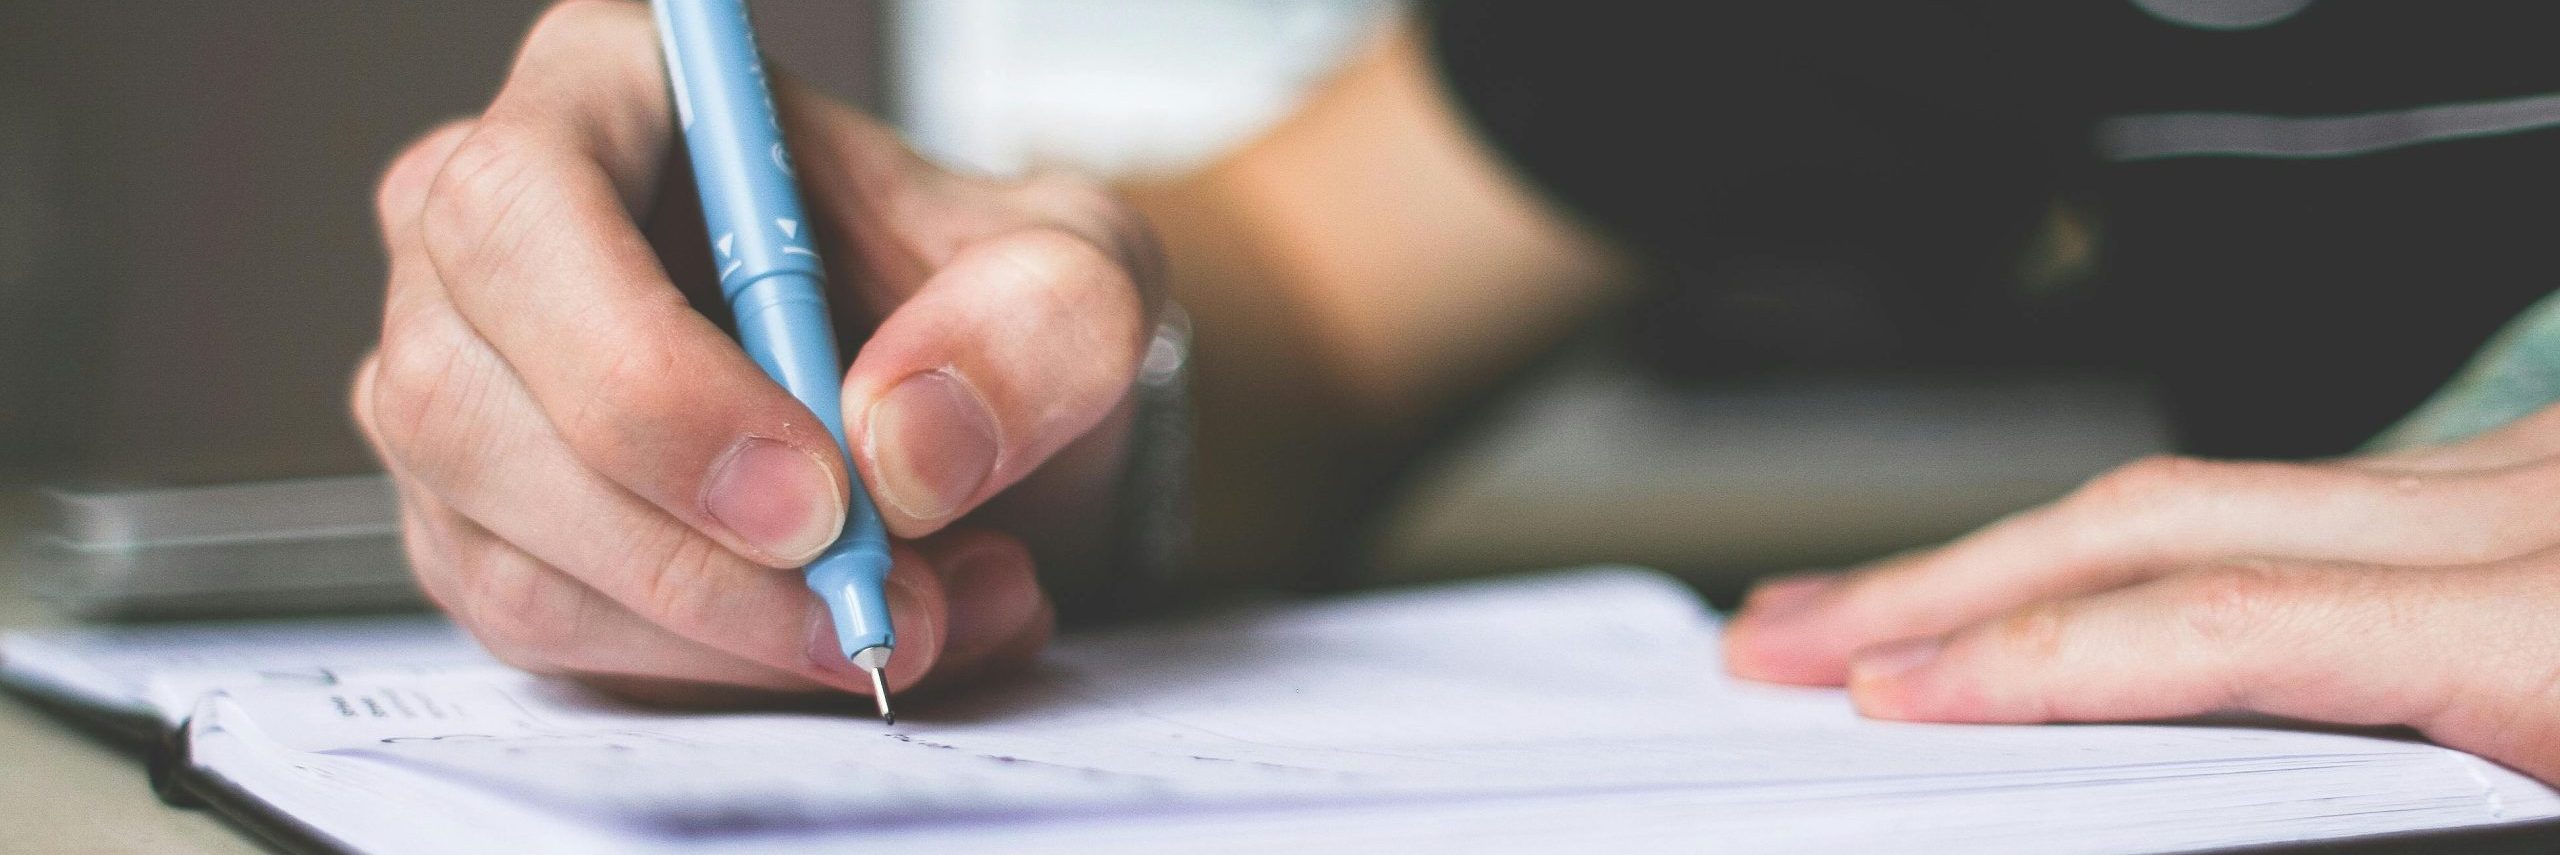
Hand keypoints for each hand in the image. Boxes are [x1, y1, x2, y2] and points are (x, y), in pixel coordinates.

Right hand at [351, 1, 1159, 704]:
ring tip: (924, 616)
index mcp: (605, 94)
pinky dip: (714, 672)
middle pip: (468, 404)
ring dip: (729, 633)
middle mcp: (484, 236)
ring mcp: (460, 392)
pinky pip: (550, 637)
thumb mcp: (1081, 274)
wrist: (974, 413)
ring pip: (510, 554)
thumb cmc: (984, 302)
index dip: (646, 375)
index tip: (816, 495)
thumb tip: (904, 446)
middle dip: (693, 552)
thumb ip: (1039, 323)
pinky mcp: (481, 532)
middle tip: (878, 605)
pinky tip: (844, 635)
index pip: (523, 213)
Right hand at [1727, 403, 2559, 782]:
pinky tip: (2052, 579)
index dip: (2027, 661)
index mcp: (2551, 632)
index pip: (2222, 626)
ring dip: (2013, 553)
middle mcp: (2521, 515)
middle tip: (1783, 635)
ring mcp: (2519, 474)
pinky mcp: (2517, 475)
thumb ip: (2381, 818)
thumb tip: (2162, 806)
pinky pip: (2284, 491)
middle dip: (1942, 580)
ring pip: (2198, 488)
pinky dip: (2136, 542)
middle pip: (2158, 517)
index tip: (1878, 698)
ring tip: (1871, 613)